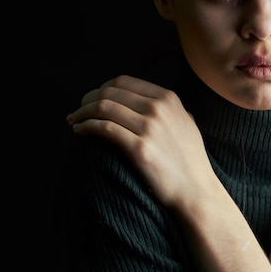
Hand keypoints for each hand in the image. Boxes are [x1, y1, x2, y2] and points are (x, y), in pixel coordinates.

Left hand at [66, 75, 214, 206]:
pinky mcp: (139, 148)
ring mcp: (150, 128)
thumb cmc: (190, 160)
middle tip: (78, 110)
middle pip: (110, 92)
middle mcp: (159, 109)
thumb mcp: (186, 123)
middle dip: (88, 99)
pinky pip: (104, 128)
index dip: (102, 88)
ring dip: (82, 112)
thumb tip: (149, 101)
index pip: (124, 82)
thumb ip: (170, 109)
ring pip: (103, 108)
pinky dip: (87, 127)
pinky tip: (80, 132)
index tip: (92, 99)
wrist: (196, 189)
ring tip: (74, 120)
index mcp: (169, 99)